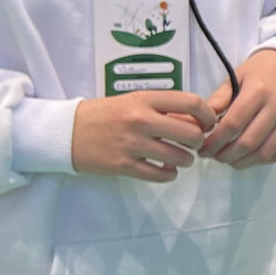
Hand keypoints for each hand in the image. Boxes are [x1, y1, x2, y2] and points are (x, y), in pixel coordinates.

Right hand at [72, 90, 218, 181]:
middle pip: (191, 134)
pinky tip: (165, 170)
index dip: (208, 116)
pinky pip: (160, 175)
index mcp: (145, 99)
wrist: (66, 131)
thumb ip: (162, 109)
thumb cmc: (104, 114)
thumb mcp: (133, 101)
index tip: (209, 124)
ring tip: (178, 158)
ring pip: (179, 157)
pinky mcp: (123, 165)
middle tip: (193, 145)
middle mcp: (141, 119)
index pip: (191, 103)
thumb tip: (196, 122)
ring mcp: (132, 144)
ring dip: (185, 160)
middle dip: (199, 142)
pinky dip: (169, 175)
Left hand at [202, 48, 275, 167]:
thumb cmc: (259, 72)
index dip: (215, 141)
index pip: (233, 124)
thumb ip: (218, 99)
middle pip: (248, 142)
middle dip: (226, 155)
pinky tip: (247, 157)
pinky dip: (260, 161)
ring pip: (264, 153)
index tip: (203, 149)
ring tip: (228, 159)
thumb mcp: (235, 77)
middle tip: (213, 156)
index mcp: (259, 91)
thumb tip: (201, 124)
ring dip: (242, 162)